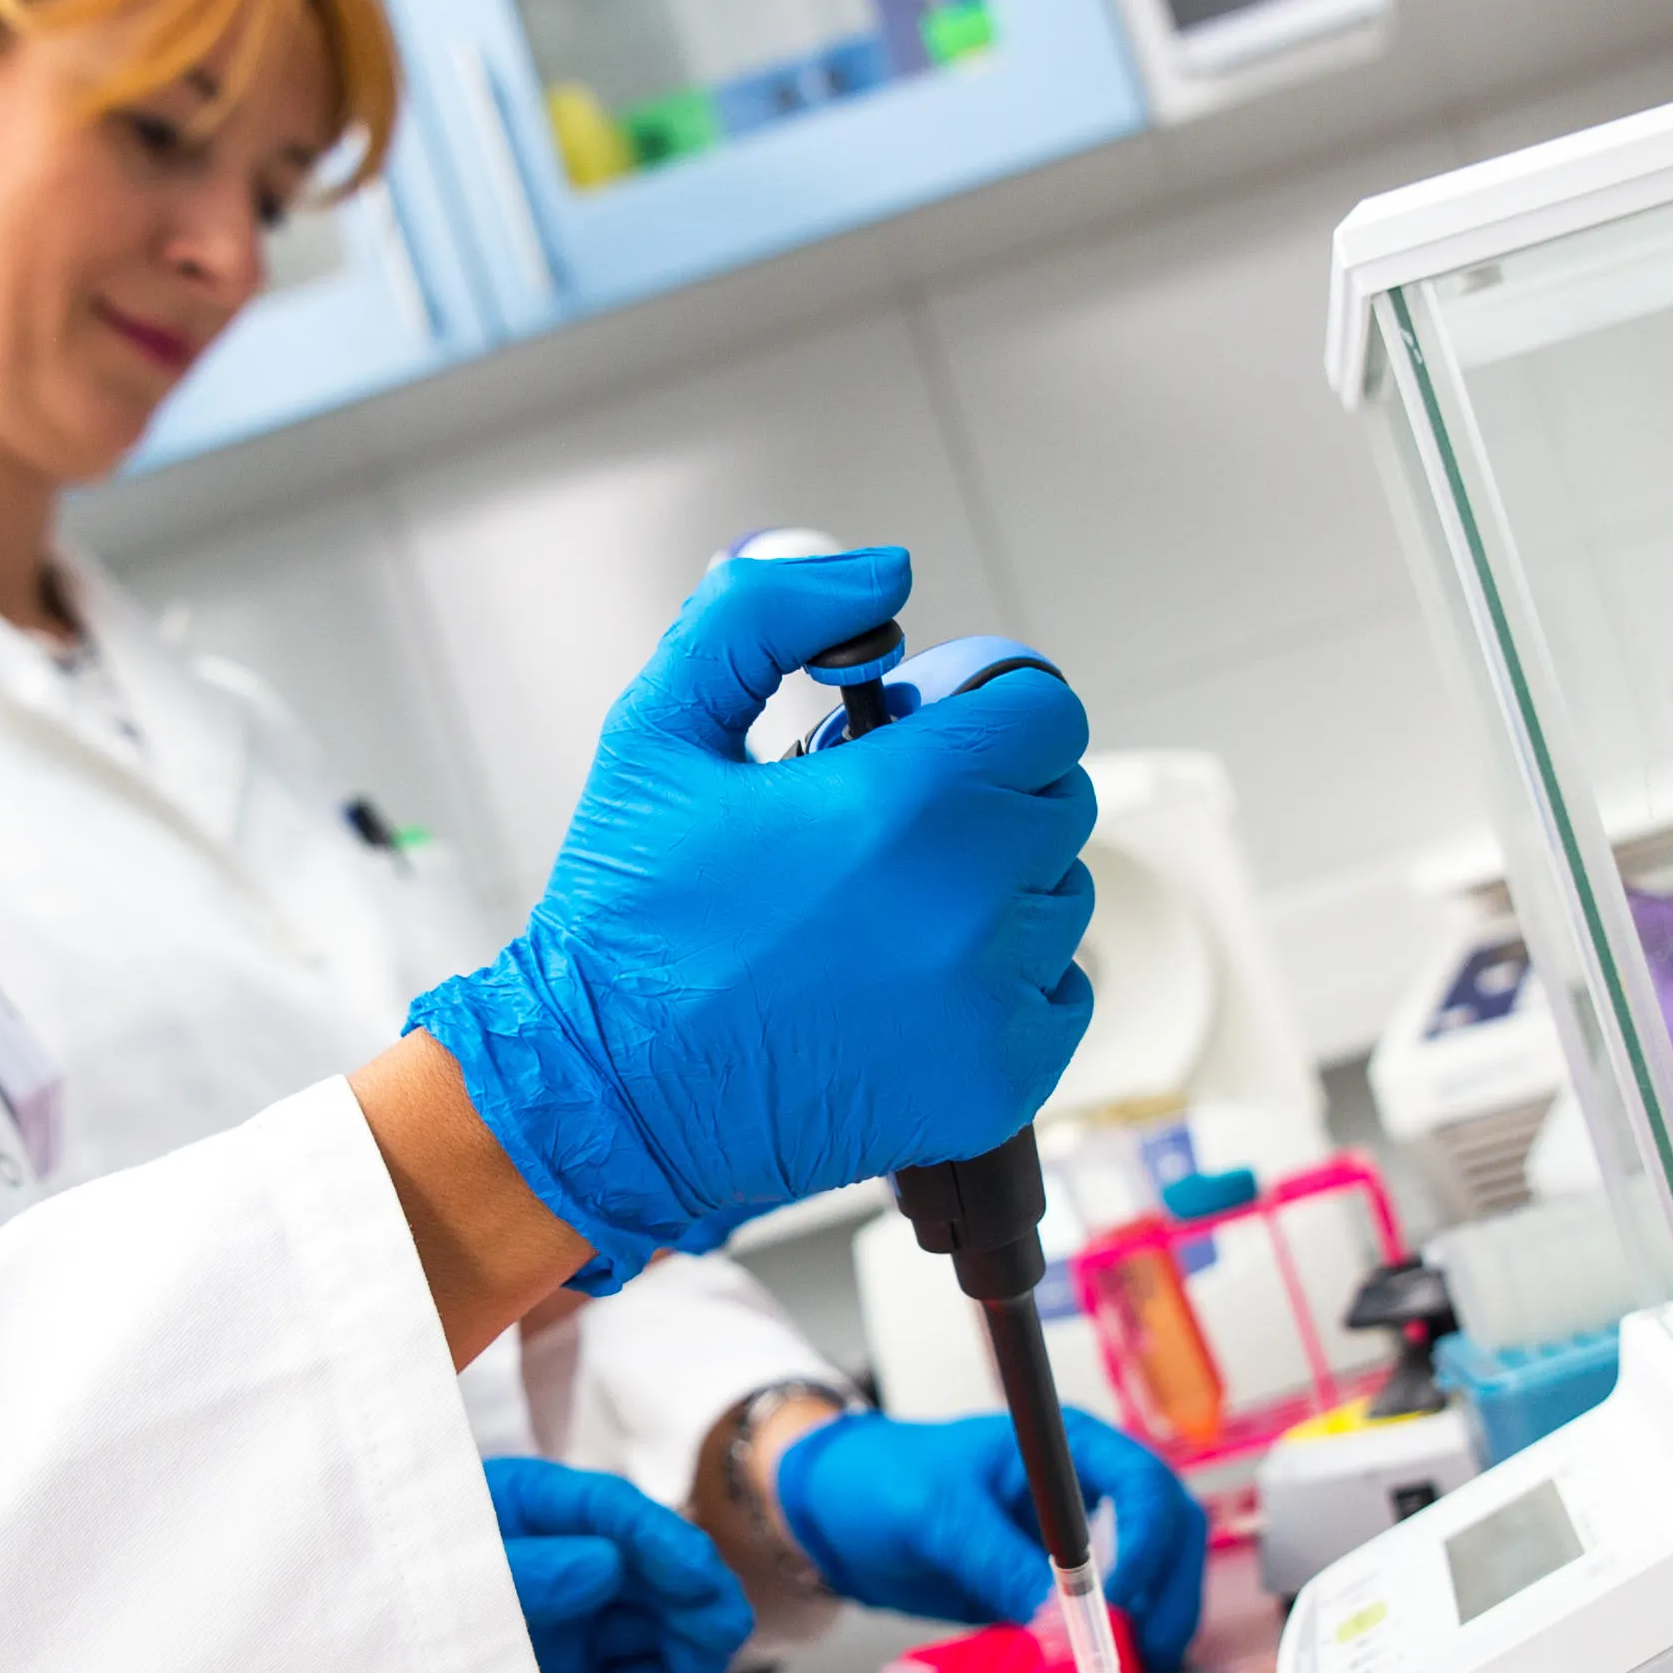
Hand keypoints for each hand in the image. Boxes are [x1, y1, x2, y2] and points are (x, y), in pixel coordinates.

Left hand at [364, 1458, 756, 1672]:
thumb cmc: (363, 1628)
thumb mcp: (438, 1594)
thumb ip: (521, 1576)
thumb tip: (605, 1563)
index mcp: (517, 1517)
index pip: (606, 1510)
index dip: (662, 1538)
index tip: (699, 1576)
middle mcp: (554, 1566)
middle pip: (649, 1565)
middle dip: (693, 1594)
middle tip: (717, 1637)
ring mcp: (567, 1629)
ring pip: (656, 1625)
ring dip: (685, 1644)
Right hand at [409, 549, 1092, 1291]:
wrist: (611, 1098)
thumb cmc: (630, 925)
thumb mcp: (660, 727)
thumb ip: (767, 615)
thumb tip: (884, 573)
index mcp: (904, 800)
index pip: (1042, 709)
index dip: (985, 707)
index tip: (927, 735)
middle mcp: (967, 900)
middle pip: (1058, 799)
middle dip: (987, 795)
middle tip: (884, 828)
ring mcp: (990, 999)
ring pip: (1062, 899)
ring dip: (997, 890)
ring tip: (885, 912)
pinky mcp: (996, 1081)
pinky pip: (1061, 998)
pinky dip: (1008, 984)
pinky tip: (912, 983)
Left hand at [771, 1407, 1210, 1672]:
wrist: (837, 1516)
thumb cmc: (880, 1483)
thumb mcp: (936, 1517)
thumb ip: (997, 1564)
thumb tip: (1062, 1625)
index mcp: (1065, 1446)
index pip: (1144, 1484)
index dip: (1151, 1543)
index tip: (1124, 1601)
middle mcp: (1085, 1488)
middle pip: (1170, 1534)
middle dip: (1170, 1594)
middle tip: (1145, 1654)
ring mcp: (1076, 1540)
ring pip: (1153, 1579)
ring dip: (1155, 1626)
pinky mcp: (1057, 1587)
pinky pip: (1106, 1617)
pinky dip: (1117, 1648)